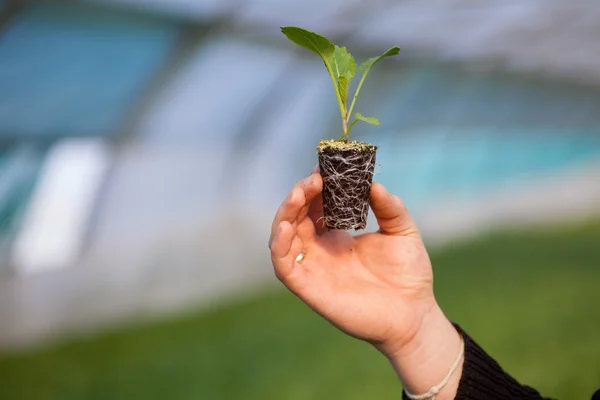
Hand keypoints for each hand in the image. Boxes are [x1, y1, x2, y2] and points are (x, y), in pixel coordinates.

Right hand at [268, 169, 462, 397]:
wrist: (414, 314)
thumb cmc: (409, 275)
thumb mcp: (402, 231)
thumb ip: (389, 207)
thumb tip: (374, 184)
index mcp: (337, 235)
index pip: (315, 205)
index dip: (316, 186)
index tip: (325, 167)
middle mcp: (320, 250)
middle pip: (296, 216)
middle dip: (300, 194)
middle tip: (314, 178)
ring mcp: (313, 268)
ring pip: (283, 236)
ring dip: (286, 213)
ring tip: (299, 194)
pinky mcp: (309, 288)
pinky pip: (283, 266)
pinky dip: (279, 245)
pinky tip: (286, 226)